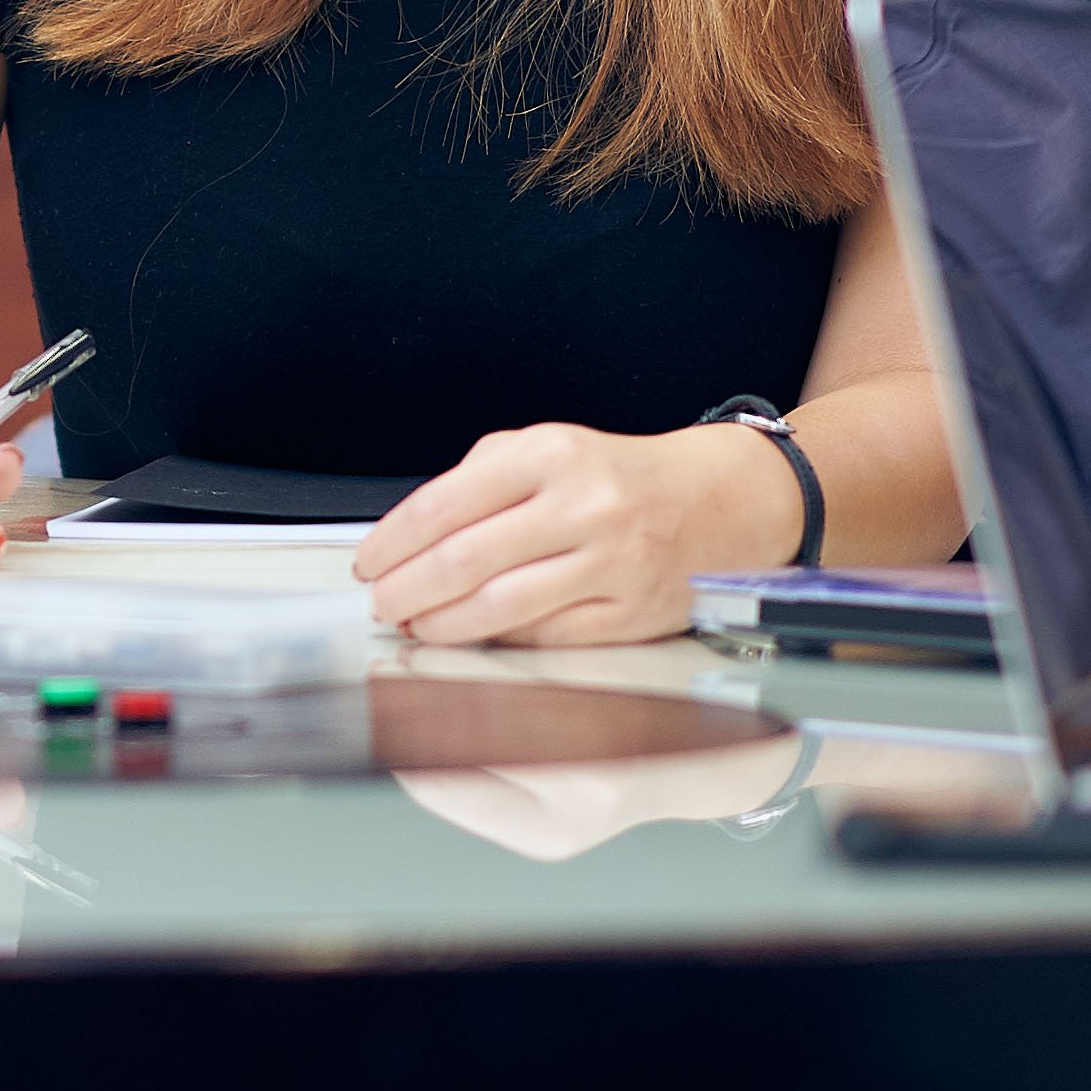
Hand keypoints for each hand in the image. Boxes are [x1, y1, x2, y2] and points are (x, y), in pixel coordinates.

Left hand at [356, 420, 791, 645]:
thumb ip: (478, 481)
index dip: (392, 542)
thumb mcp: (547, 449)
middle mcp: (583, 506)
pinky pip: (546, 635)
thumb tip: (408, 538)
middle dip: (405, 590)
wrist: (722, 499)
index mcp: (549, 456)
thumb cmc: (618, 477)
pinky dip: (498, 641)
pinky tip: (473, 636)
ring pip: (500, 607)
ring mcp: (612, 561)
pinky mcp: (633, 610)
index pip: (443, 504)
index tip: (368, 563)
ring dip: (441, 624)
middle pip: (463, 561)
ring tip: (416, 624)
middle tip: (382, 602)